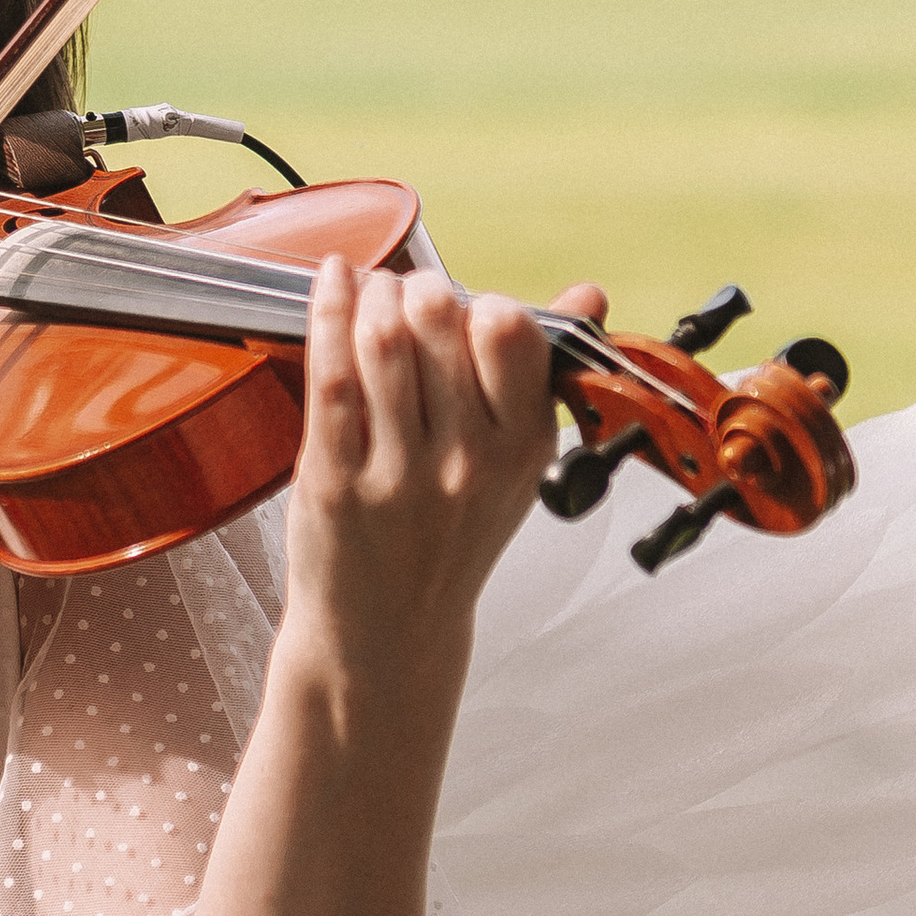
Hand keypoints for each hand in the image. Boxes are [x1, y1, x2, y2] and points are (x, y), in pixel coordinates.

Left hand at [283, 259, 609, 682]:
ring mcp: (399, 472)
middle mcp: (466, 460)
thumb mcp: (515, 466)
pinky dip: (327, 314)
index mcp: (522, 447)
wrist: (387, 631)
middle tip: (407, 291)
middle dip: (418, 287)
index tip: (464, 305)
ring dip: (371, 295)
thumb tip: (588, 295)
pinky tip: (331, 284)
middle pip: (440, 322)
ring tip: (371, 290)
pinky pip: (330, 376)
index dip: (482, 302)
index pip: (515, 333)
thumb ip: (542, 374)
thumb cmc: (446, 541)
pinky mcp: (336, 479)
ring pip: (383, 342)